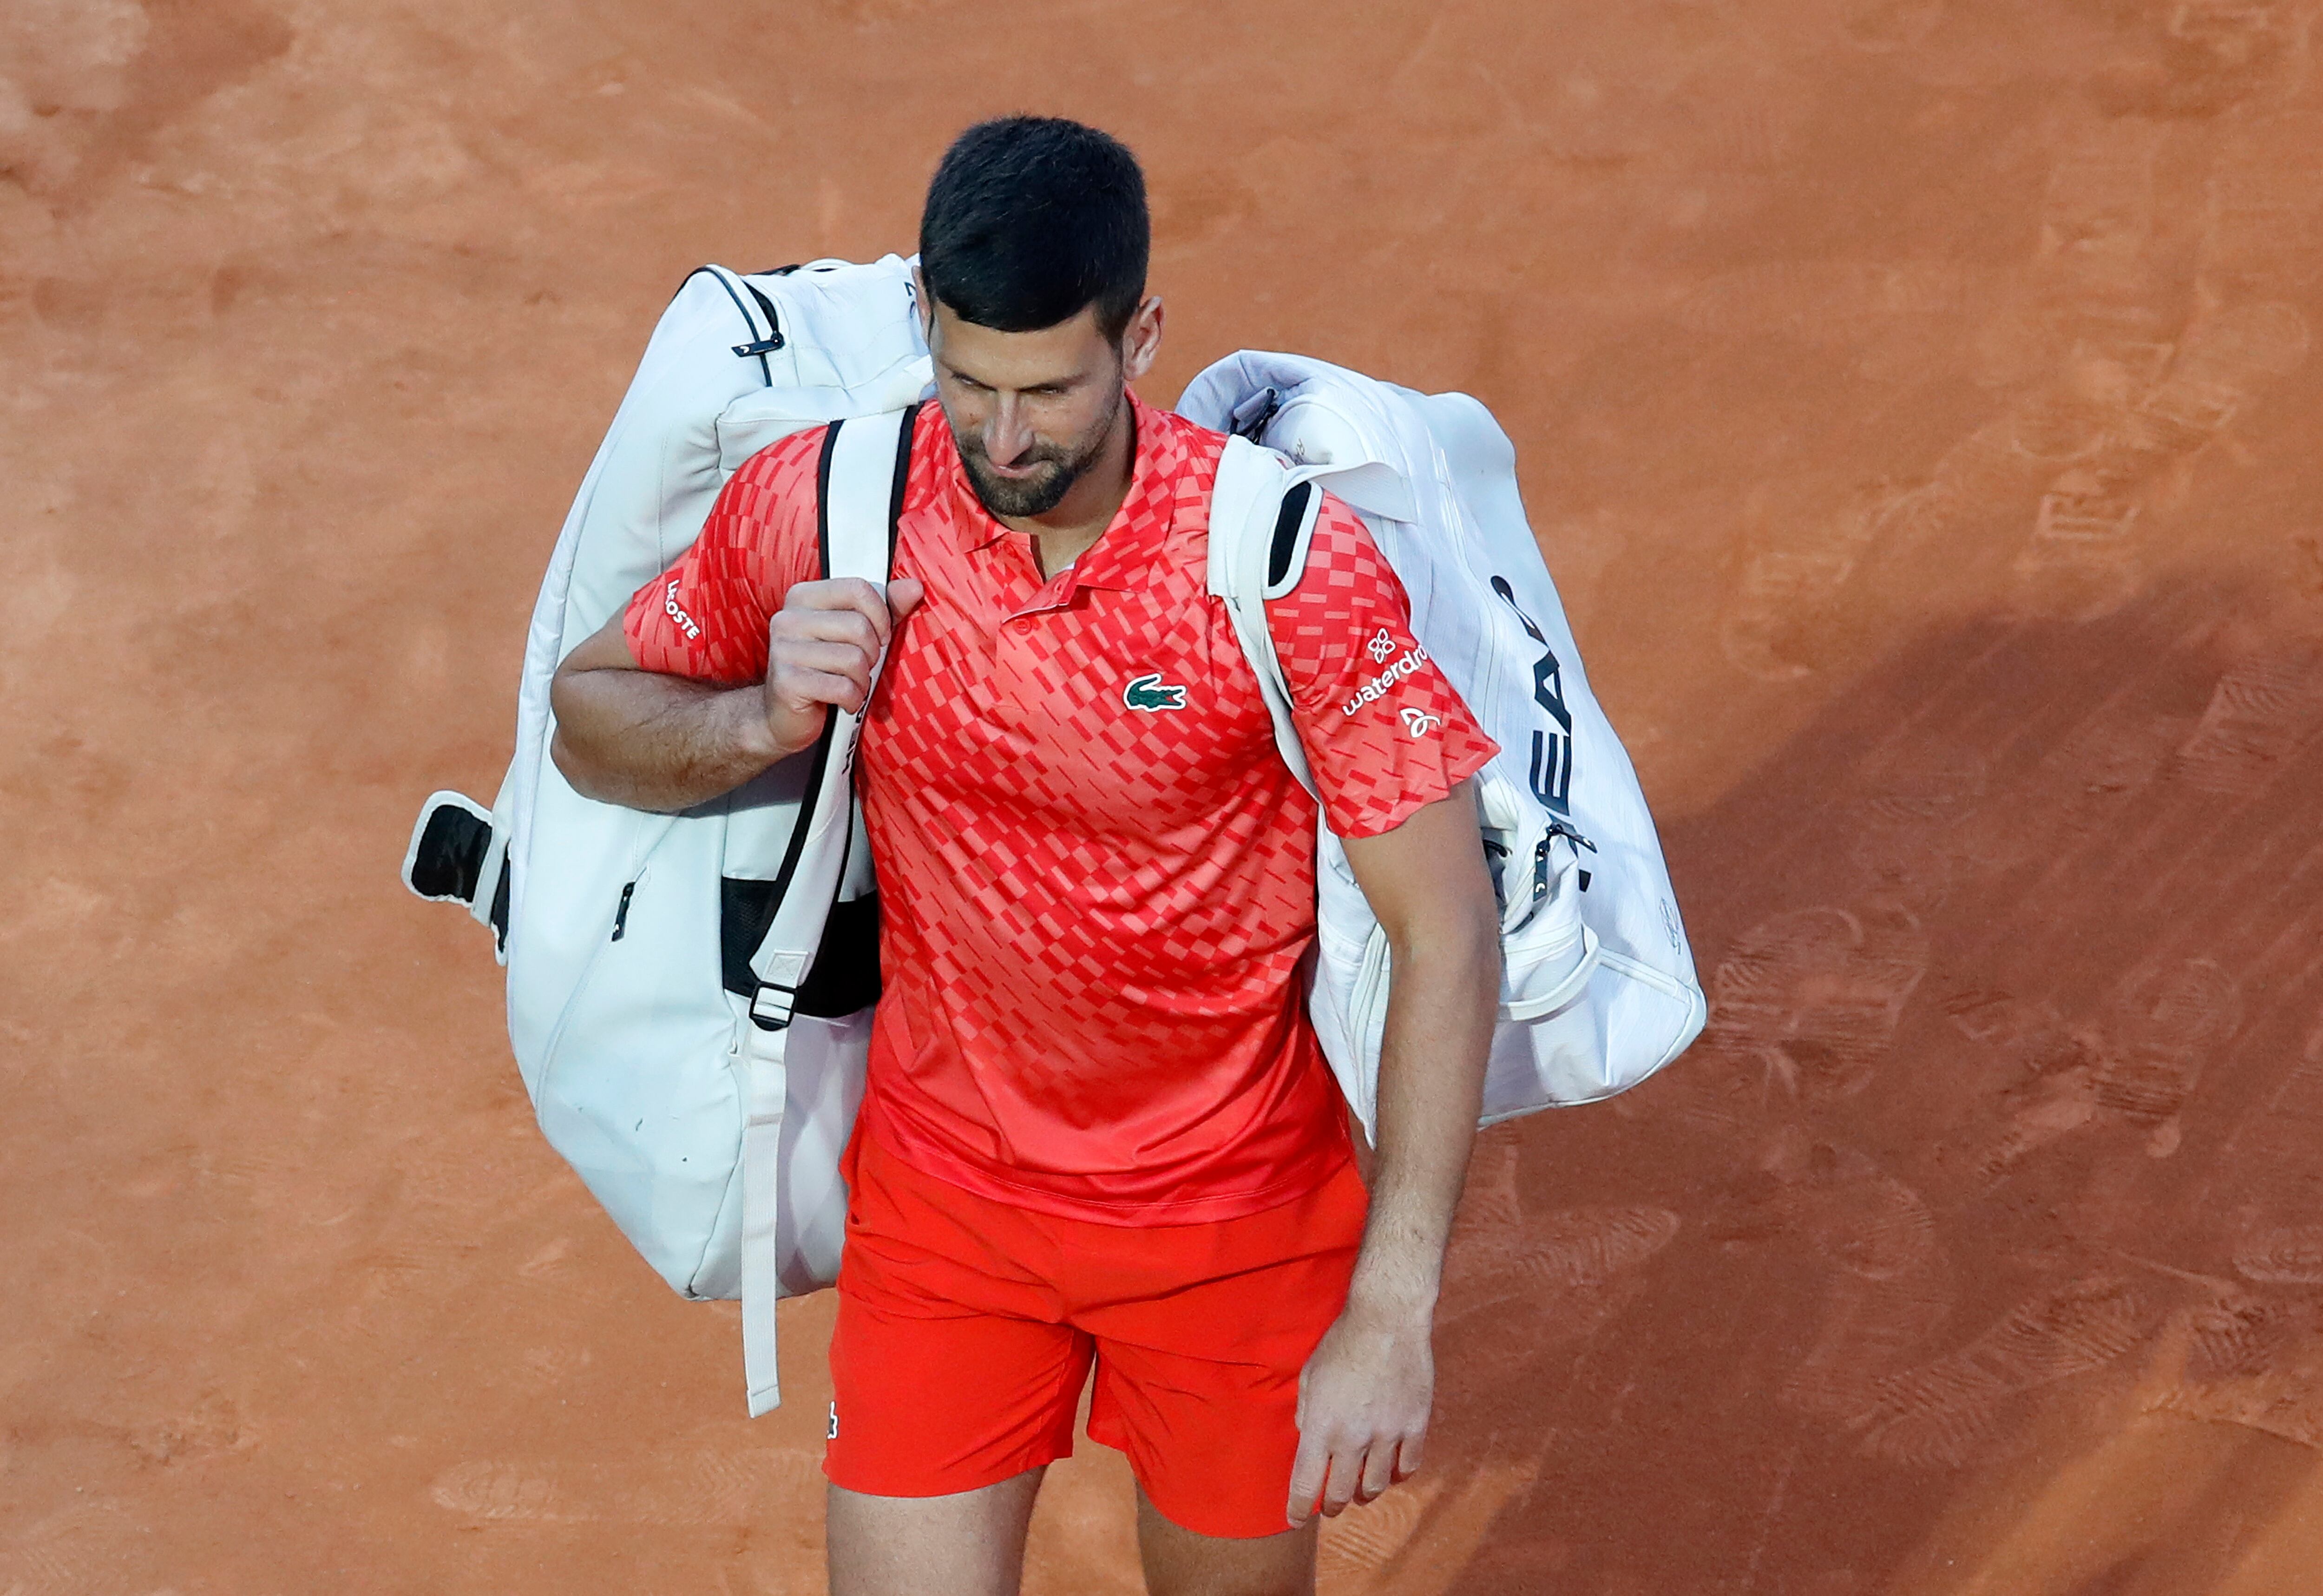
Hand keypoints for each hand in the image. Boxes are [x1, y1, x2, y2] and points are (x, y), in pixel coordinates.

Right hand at [762, 577, 924, 754]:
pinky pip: (842, 688)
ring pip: (853, 659)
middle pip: (858, 626)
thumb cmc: (825, 670)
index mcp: (803, 597)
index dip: (880, 615)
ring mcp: (784, 650)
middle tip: (860, 667)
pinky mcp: (787, 682)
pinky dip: (852, 700)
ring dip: (862, 680)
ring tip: (850, 685)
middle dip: (871, 654)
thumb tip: (915, 587)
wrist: (784, 716)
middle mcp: (789, 619)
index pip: (857, 589)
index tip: (879, 635)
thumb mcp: (854, 635)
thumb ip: (884, 609)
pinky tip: (843, 702)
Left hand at [1286, 1294, 1434, 1528]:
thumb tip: (1308, 1440)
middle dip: (1332, 1506)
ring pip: (1376, 1485)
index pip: (1305, 1482)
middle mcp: (1353, 1437)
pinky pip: (1409, 1465)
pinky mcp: (1415, 1424)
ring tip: (1359, 1492)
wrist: (1387, 1319)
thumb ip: (1307, 1414)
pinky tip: (1392, 1473)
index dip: (1298, 1508)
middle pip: (1341, 1492)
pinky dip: (1399, 1475)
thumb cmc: (1341, 1343)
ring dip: (1364, 1494)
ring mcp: (1387, 1433)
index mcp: (1321, 1425)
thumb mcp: (1309, 1376)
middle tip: (1330, 1508)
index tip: (1296, 1520)